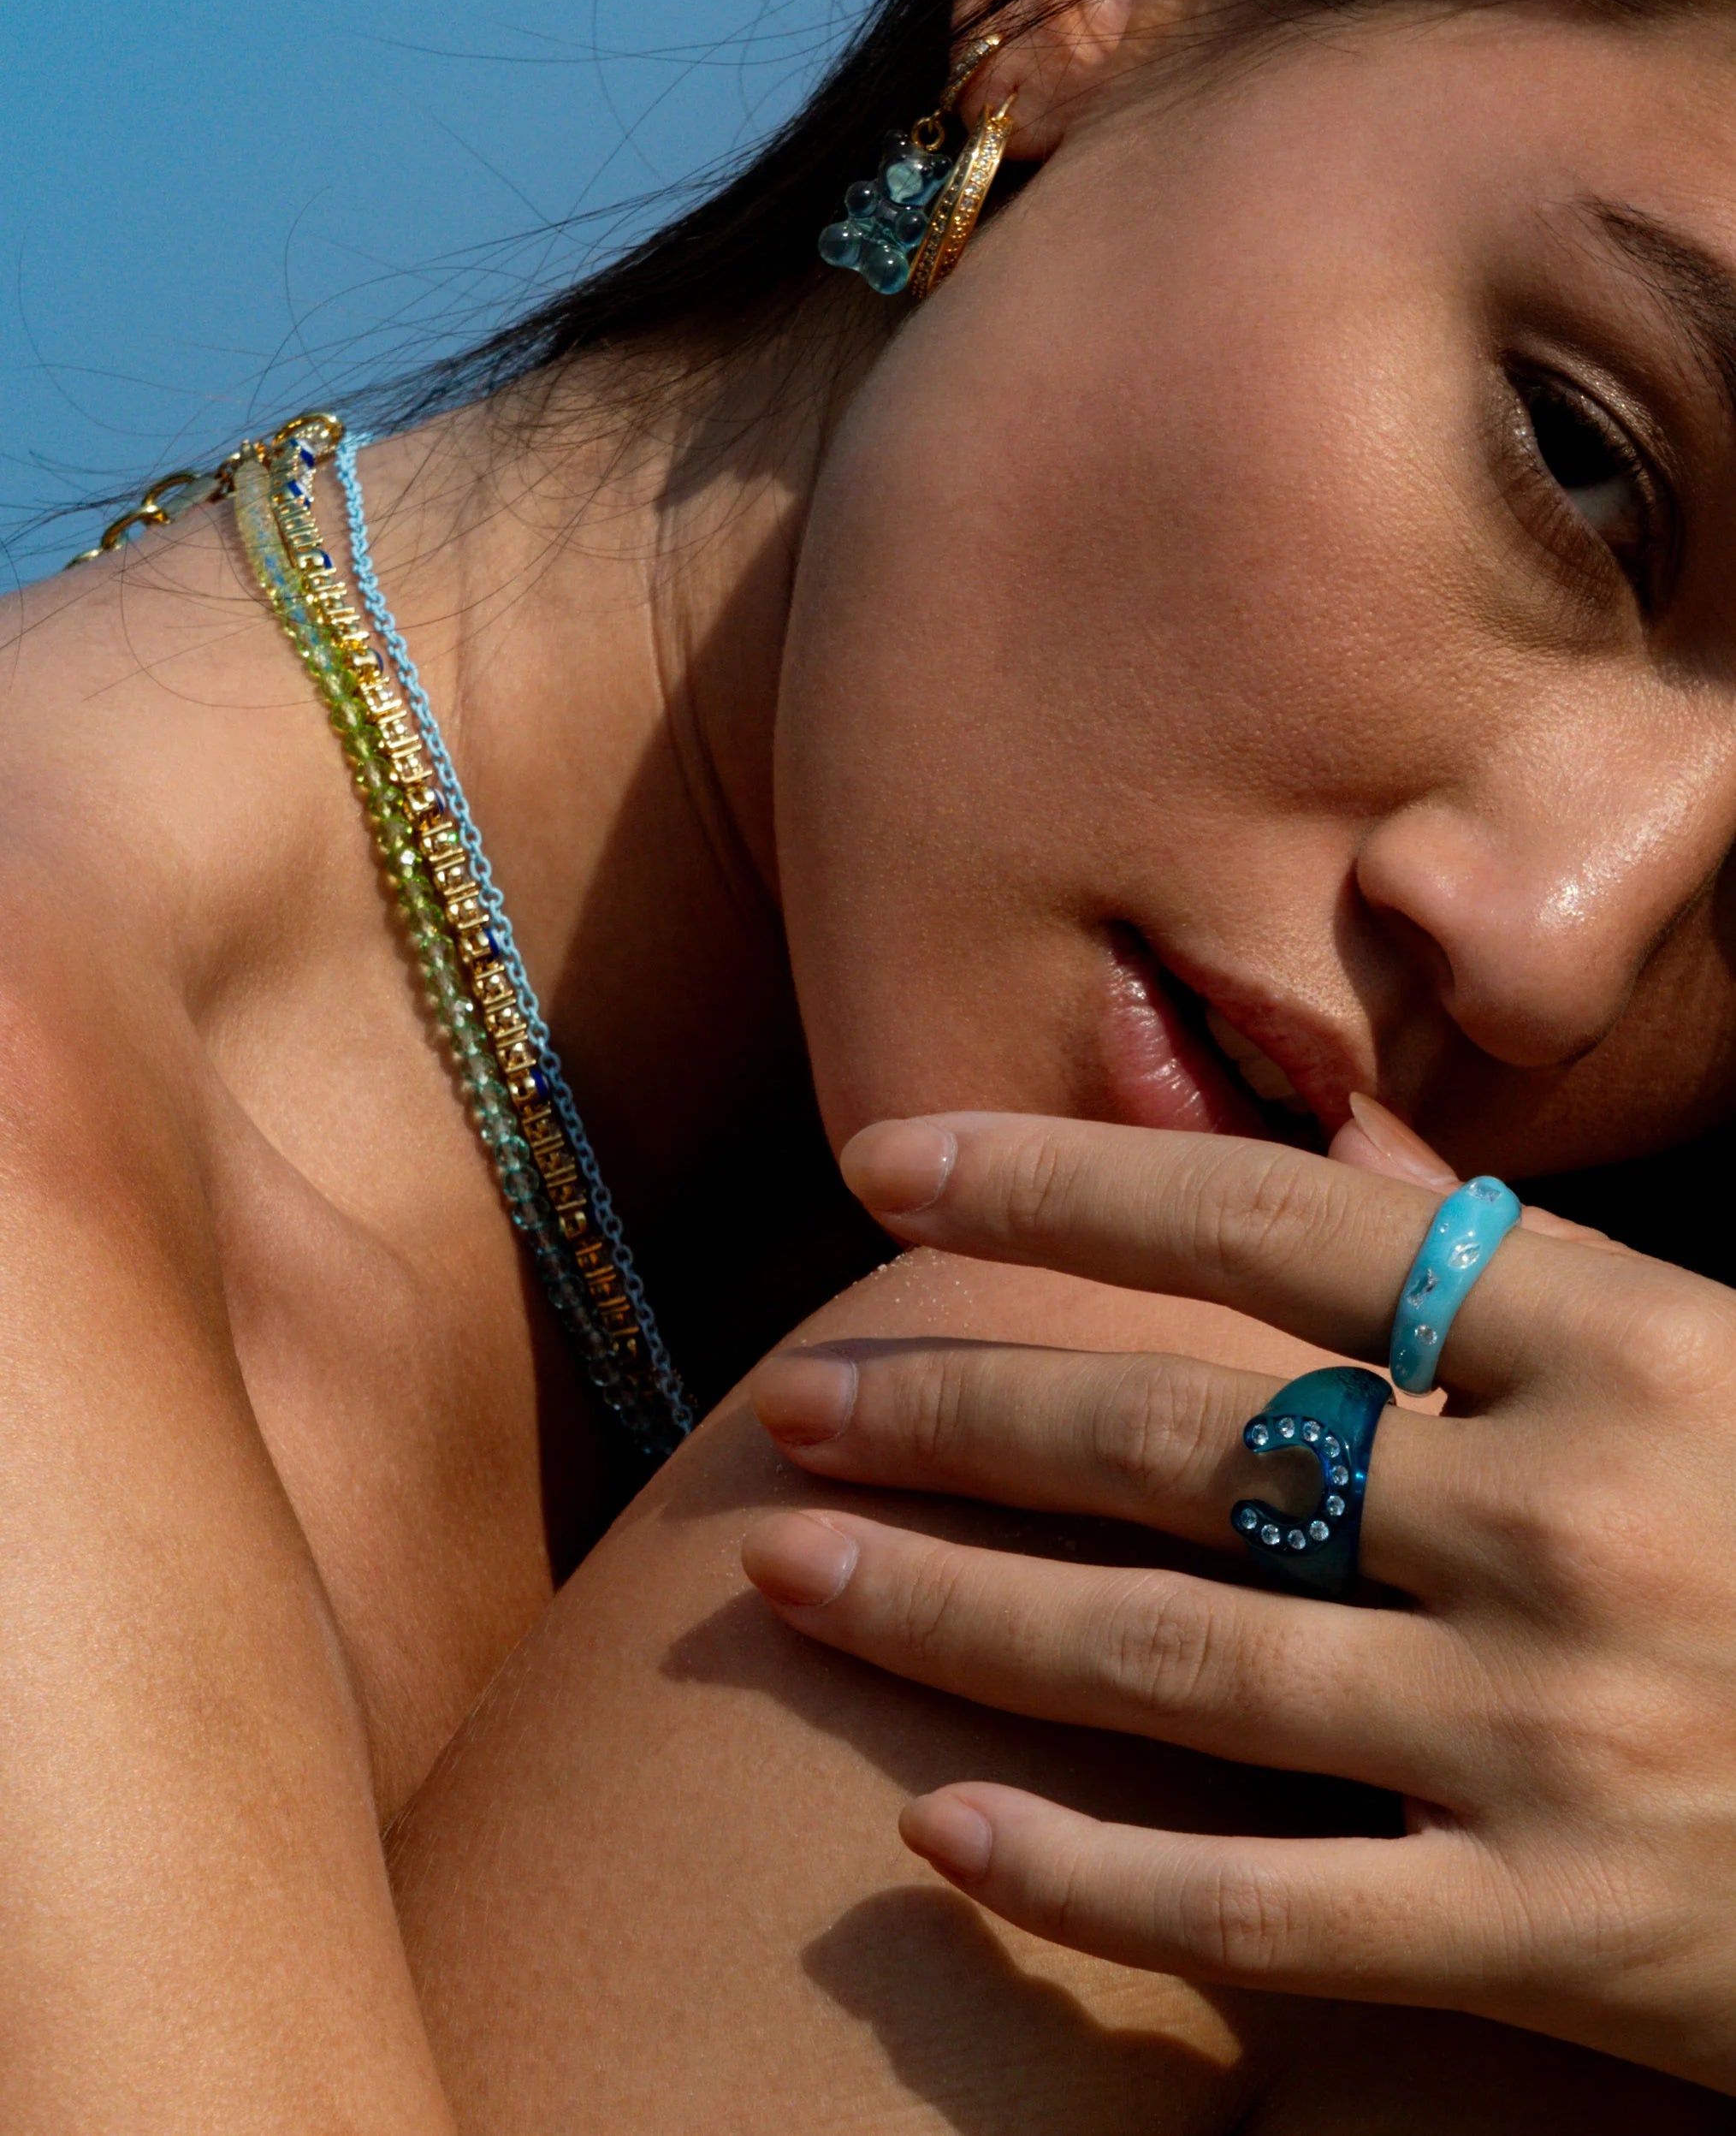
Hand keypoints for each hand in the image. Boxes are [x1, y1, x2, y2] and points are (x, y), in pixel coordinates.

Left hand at [739, 1114, 1735, 2093]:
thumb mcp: (1714, 1354)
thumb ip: (1521, 1262)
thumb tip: (1335, 1146)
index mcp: (1622, 1346)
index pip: (1277, 1225)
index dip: (1061, 1183)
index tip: (887, 1160)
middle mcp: (1565, 1523)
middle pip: (1186, 1443)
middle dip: (957, 1408)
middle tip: (790, 1396)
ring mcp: (1554, 1736)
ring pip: (1180, 1663)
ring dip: (956, 1610)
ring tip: (794, 1565)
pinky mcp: (1559, 1935)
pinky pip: (1271, 1917)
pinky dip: (1088, 1881)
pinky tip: (935, 1837)